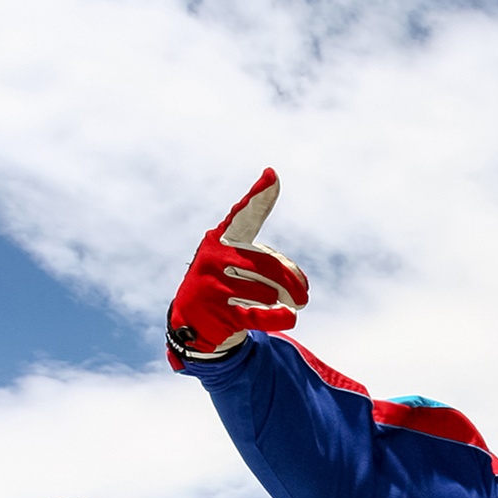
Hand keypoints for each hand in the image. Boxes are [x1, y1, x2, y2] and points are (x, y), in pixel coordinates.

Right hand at [166, 168, 307, 362]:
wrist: (193, 323)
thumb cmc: (227, 287)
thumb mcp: (246, 269)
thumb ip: (275, 266)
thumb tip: (299, 287)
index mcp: (222, 239)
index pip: (244, 214)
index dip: (259, 196)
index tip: (272, 175)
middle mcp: (215, 256)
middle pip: (269, 266)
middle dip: (291, 283)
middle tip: (304, 296)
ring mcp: (214, 284)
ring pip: (268, 292)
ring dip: (280, 302)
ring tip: (279, 306)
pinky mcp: (219, 313)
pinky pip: (261, 314)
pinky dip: (280, 317)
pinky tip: (290, 316)